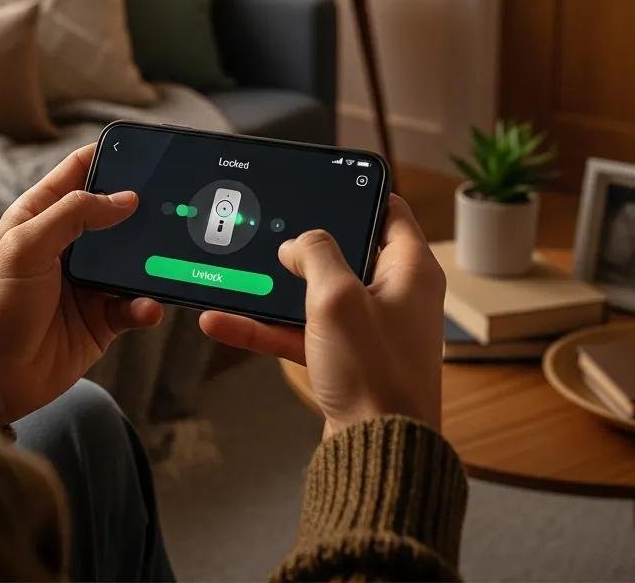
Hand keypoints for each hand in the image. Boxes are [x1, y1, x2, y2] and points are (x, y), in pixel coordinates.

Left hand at [0, 144, 162, 424]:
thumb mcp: (27, 246)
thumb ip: (74, 214)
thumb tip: (125, 198)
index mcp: (42, 215)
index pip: (81, 171)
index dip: (110, 157)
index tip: (144, 149)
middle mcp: (68, 244)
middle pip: (115, 213)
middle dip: (144, 209)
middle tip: (174, 204)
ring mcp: (87, 281)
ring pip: (132, 259)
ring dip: (151, 260)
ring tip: (168, 259)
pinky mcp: (101, 318)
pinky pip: (134, 305)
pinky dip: (145, 305)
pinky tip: (147, 307)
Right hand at [199, 195, 444, 435]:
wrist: (375, 453)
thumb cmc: (373, 372)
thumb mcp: (337, 296)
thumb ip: (315, 253)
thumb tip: (296, 244)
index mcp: (410, 269)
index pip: (389, 209)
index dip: (356, 192)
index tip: (322, 181)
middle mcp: (395, 294)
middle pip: (345, 249)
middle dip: (303, 241)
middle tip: (270, 224)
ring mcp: (369, 327)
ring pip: (316, 293)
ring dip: (275, 286)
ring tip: (235, 273)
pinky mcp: (346, 357)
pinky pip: (302, 330)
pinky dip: (267, 325)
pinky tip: (224, 321)